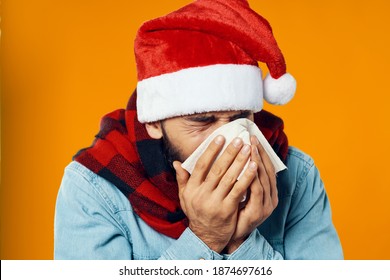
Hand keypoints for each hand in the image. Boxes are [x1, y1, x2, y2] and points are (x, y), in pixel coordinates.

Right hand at [173, 135, 257, 252]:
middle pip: (217, 169)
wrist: (206, 235)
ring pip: (229, 178)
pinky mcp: (227, 209)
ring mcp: (215, 202)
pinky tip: (254, 167)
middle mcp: (202, 194)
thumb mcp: (186, 197)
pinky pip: (239, 190)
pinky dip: (247, 177)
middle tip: (239, 140)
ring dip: (240, 162)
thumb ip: (182, 180)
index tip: (220, 137)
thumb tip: (176, 163)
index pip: (201, 165)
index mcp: (192, 188)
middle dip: (229, 153)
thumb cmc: (197, 212)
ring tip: (248, 149)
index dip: (211, 150)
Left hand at [225, 135, 278, 252]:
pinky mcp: (259, 211)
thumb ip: (241, 176)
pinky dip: (254, 177)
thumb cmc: (235, 210)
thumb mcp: (239, 191)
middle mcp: (270, 196)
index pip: (266, 167)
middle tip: (251, 138)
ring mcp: (266, 204)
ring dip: (257, 161)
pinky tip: (250, 165)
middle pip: (267, 170)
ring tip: (250, 147)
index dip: (260, 152)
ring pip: (264, 178)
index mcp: (268, 191)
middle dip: (259, 153)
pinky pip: (257, 190)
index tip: (252, 138)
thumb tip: (235, 155)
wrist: (233, 234)